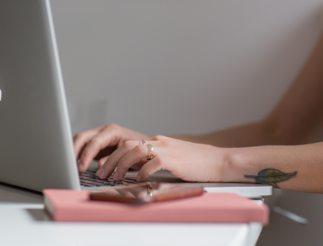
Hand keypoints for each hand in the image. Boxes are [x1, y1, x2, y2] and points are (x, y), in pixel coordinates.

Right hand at [73, 124, 150, 171]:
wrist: (146, 148)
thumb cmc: (140, 150)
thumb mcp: (129, 155)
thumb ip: (114, 159)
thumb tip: (99, 166)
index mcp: (113, 131)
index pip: (94, 141)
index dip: (86, 155)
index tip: (81, 167)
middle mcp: (103, 131)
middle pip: (82, 137)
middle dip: (74, 152)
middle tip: (71, 167)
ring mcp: (98, 135)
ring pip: (79, 140)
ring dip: (73, 153)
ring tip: (69, 167)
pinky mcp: (96, 143)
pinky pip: (82, 146)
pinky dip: (77, 155)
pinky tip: (74, 165)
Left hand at [95, 135, 226, 182]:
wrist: (219, 161)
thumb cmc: (198, 162)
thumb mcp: (173, 158)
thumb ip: (156, 160)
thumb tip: (138, 170)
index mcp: (158, 141)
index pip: (129, 144)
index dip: (114, 156)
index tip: (105, 167)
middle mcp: (159, 142)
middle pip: (126, 146)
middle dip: (111, 160)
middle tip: (103, 174)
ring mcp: (166, 149)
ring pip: (134, 152)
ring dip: (121, 165)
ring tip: (115, 177)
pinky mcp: (173, 159)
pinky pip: (151, 163)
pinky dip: (141, 172)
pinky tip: (139, 180)